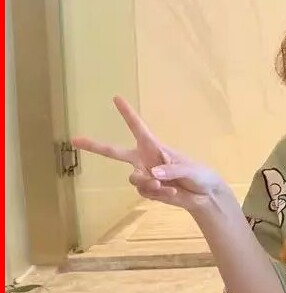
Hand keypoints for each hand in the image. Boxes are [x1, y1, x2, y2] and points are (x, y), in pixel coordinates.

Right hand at [73, 96, 223, 211]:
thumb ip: (172, 170)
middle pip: (115, 152)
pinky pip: (145, 192)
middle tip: (75, 140)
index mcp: (154, 147)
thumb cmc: (198, 175)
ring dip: (147, 184)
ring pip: (134, 179)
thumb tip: (153, 174)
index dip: (127, 113)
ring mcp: (145, 175)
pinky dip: (158, 194)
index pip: (138, 127)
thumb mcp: (189, 169)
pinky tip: (171, 193)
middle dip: (95, 146)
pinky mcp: (149, 191)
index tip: (116, 98)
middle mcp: (145, 159)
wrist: (204, 195)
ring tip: (164, 186)